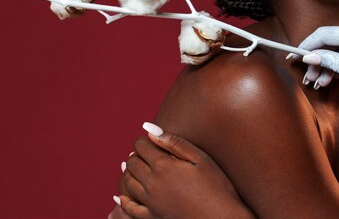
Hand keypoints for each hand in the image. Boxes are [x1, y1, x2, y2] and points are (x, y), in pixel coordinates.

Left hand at [117, 122, 255, 218]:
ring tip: (135, 166)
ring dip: (129, 172)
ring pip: (128, 182)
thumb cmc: (217, 186)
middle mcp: (152, 183)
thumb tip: (149, 129)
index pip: (143, 146)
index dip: (144, 140)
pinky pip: (129, 207)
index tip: (149, 139)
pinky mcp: (152, 216)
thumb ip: (174, 142)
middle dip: (136, 154)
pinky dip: (123, 199)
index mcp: (164, 166)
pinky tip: (122, 195)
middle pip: (132, 163)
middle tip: (143, 152)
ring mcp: (150, 202)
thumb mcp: (200, 158)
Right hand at [298, 25, 338, 107]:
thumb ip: (335, 63)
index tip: (294, 57)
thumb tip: (312, 56)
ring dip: (329, 64)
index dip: (307, 45)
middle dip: (318, 58)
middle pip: (333, 40)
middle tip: (309, 76)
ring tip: (320, 82)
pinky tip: (333, 79)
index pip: (326, 33)